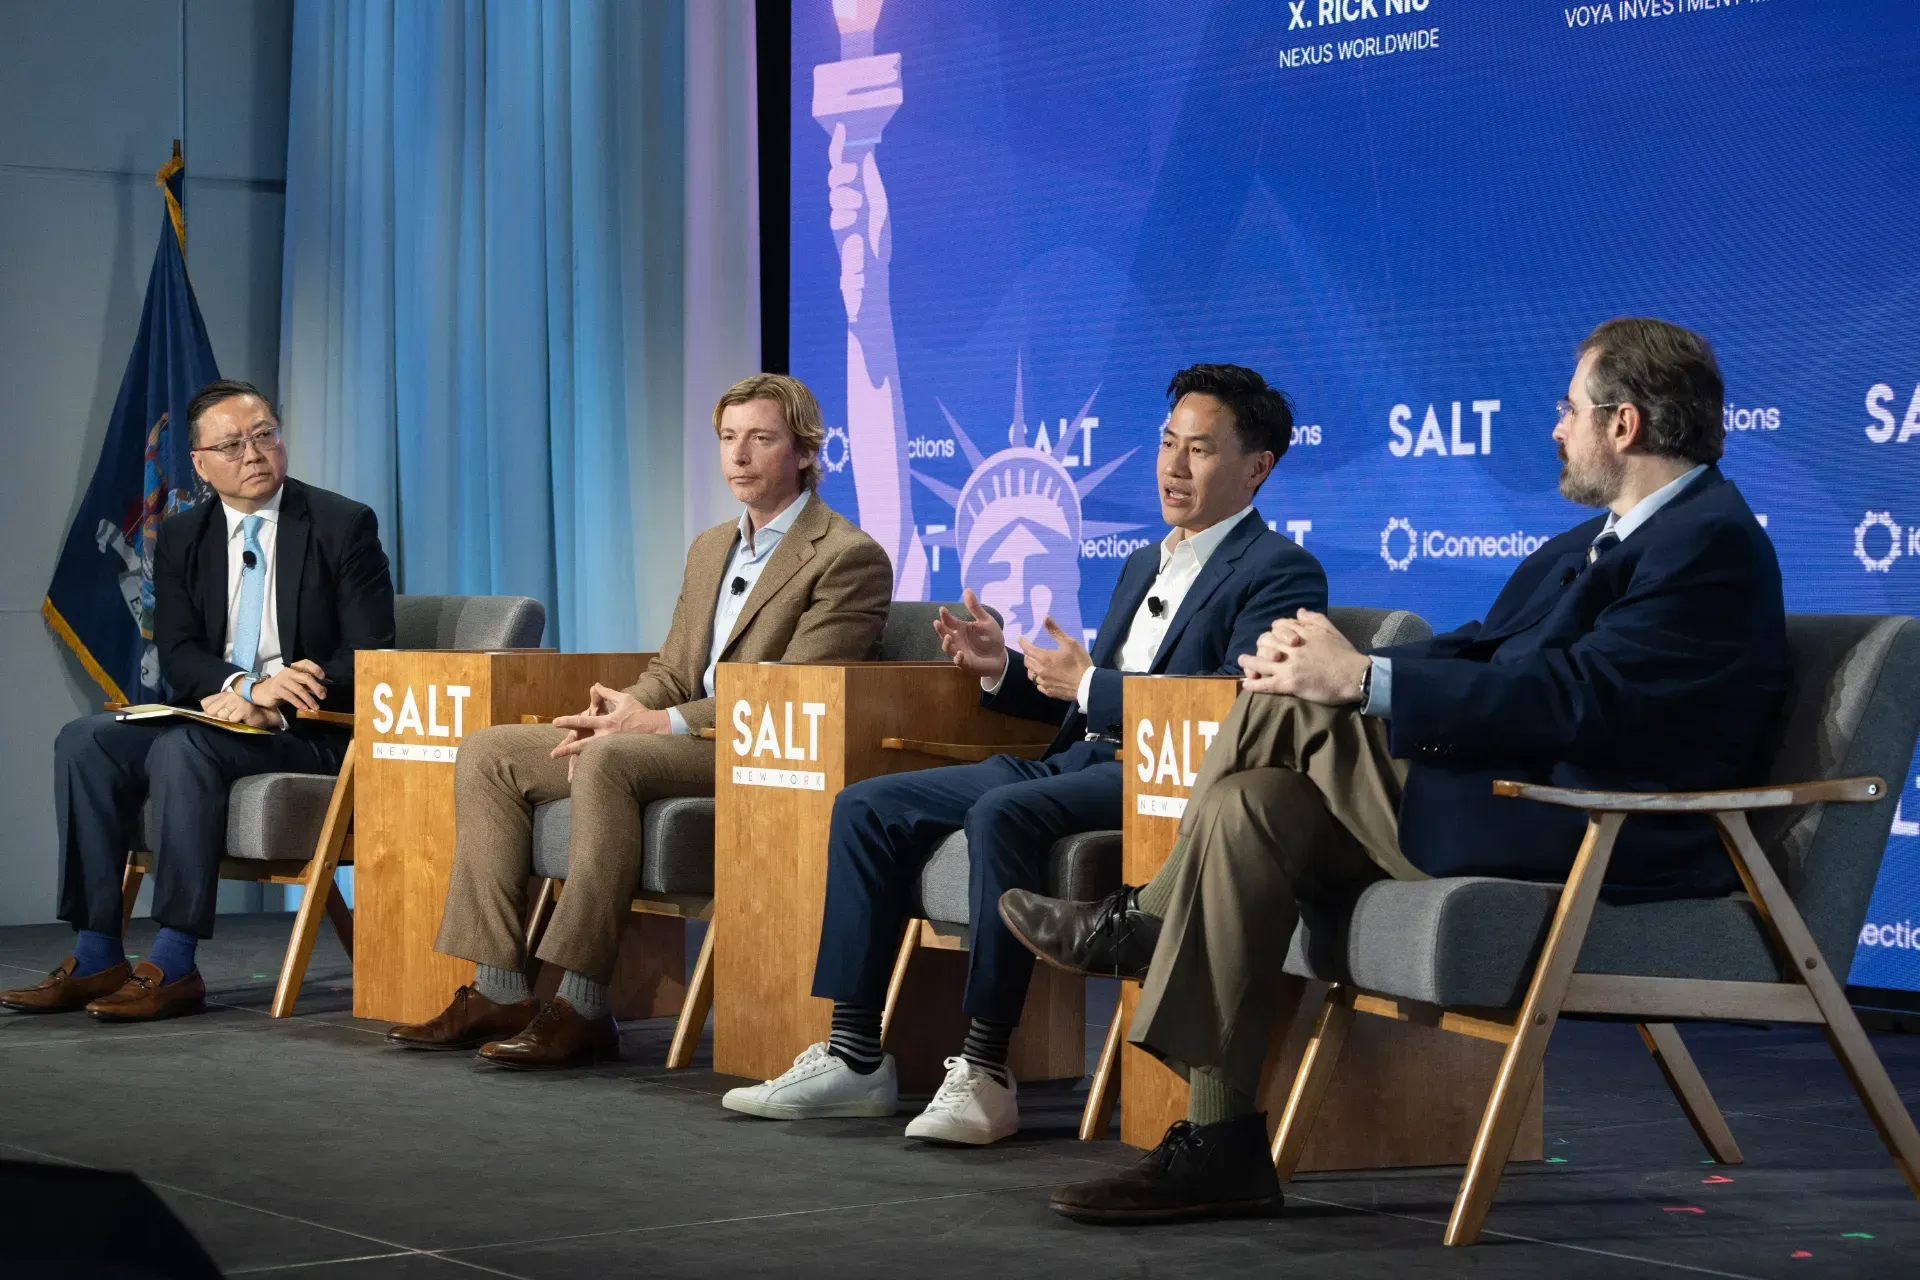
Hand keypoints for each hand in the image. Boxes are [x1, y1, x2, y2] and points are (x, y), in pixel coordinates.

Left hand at [201, 690, 278, 728]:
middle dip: (220, 716)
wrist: (266, 714)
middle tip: (232, 715)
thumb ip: (215, 709)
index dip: (210, 711)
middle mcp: (228, 695)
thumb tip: (203, 713)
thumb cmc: (245, 713)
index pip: (205, 703)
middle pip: (211, 711)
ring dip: (229, 719)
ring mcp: (235, 700)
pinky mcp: (243, 707)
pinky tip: (244, 718)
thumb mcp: (228, 710)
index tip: (220, 713)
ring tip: (239, 716)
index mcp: (223, 694)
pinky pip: (231, 719)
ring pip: (221, 715)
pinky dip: (237, 721)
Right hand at [249, 659, 327, 711]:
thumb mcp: (298, 684)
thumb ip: (310, 686)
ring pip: (299, 689)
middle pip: (305, 677)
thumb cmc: (285, 687)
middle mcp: (289, 671)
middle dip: (316, 687)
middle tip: (323, 696)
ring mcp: (282, 680)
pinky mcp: (277, 689)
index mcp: (295, 667)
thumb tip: (324, 691)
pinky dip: (299, 703)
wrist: (264, 692)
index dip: (315, 669)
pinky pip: (290, 696)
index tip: (323, 677)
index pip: (306, 663)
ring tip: (316, 707)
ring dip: (309, 699)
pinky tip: (304, 708)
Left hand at [550, 684, 669, 776]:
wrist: (658, 728)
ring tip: (568, 774)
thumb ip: (607, 693)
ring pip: (591, 757)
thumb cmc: (640, 713)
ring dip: (577, 764)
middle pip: (582, 745)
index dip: (568, 721)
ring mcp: (612, 748)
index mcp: (606, 722)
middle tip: (553, 754)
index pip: (583, 721)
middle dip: (567, 749)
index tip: (555, 722)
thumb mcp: (624, 699)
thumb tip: (595, 685)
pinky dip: (593, 768)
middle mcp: (607, 737)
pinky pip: (603, 762)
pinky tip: (585, 775)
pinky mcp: (618, 755)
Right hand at [933, 587, 1008, 681]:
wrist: (1001, 656)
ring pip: (948, 649)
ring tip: (948, 637)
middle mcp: (957, 640)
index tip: (942, 609)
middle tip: (937, 623)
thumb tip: (966, 589)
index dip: (945, 616)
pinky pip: (959, 662)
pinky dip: (958, 658)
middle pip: (945, 634)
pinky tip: (960, 654)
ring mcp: (960, 652)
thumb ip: (975, 608)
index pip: (950, 621)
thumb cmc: (992, 638)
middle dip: (940, 629)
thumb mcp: (985, 621)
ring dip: (947, 644)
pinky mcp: (966, 664)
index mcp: (961, 629)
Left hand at [1020, 617, 1094, 701]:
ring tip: (1035, 663)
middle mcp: (1040, 671)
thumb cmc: (1079, 662)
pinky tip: (1043, 677)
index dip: (1023, 643)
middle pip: (1027, 661)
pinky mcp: (1049, 692)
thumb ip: (1055, 631)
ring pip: (1030, 674)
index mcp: (1044, 658)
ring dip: (1031, 667)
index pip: (1027, 649)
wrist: (1087, 685)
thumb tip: (1045, 617)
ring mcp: (1044, 683)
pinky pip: (1038, 685)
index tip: (1021, 639)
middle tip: (1030, 649)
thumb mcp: (1070, 643)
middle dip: (1027, 654)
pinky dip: (1038, 678)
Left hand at [1236, 609, 1370, 704]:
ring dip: (1247, 662)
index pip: (1277, 626)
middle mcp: (1291, 648)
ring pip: (1259, 662)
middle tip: (1258, 651)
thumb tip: (1298, 612)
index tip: (1274, 637)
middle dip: (1260, 645)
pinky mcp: (1289, 684)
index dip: (1273, 631)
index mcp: (1301, 633)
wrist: (1354, 677)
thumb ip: (1314, 618)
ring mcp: (1288, 666)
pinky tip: (1246, 684)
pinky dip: (1253, 684)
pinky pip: (1265, 684)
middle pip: (1265, 642)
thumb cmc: (1344, 654)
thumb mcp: (1330, 630)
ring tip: (1242, 662)